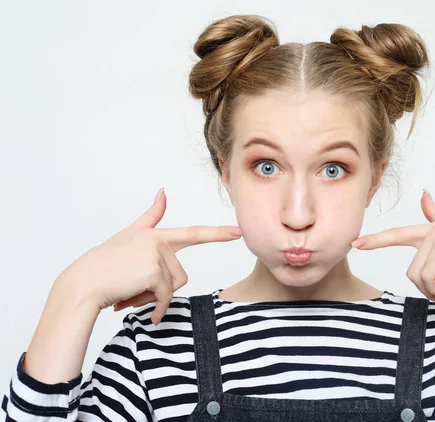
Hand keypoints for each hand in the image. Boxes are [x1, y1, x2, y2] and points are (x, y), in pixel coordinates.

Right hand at [55, 188, 242, 324]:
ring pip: (173, 287)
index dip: (217, 234)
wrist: (83, 284)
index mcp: (155, 235)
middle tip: (133, 288)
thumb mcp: (128, 237)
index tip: (238, 232)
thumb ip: (149, 217)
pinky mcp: (154, 271)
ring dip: (153, 298)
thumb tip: (163, 191)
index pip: (192, 233)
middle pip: (180, 276)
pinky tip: (134, 307)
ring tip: (130, 292)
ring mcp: (156, 254)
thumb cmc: (103, 265)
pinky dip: (155, 308)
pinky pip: (165, 297)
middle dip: (159, 290)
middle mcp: (158, 241)